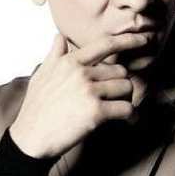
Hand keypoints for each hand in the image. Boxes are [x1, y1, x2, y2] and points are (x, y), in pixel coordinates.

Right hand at [9, 32, 148, 158]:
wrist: (30, 139)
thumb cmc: (37, 108)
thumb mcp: (42, 75)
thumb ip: (54, 55)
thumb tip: (59, 36)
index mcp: (70, 62)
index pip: (105, 45)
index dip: (128, 40)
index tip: (143, 39)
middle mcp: (81, 72)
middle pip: (120, 71)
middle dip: (120, 85)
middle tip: (113, 98)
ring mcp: (89, 91)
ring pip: (126, 88)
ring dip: (125, 99)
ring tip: (115, 109)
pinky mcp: (96, 111)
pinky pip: (127, 108)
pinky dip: (130, 116)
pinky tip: (126, 120)